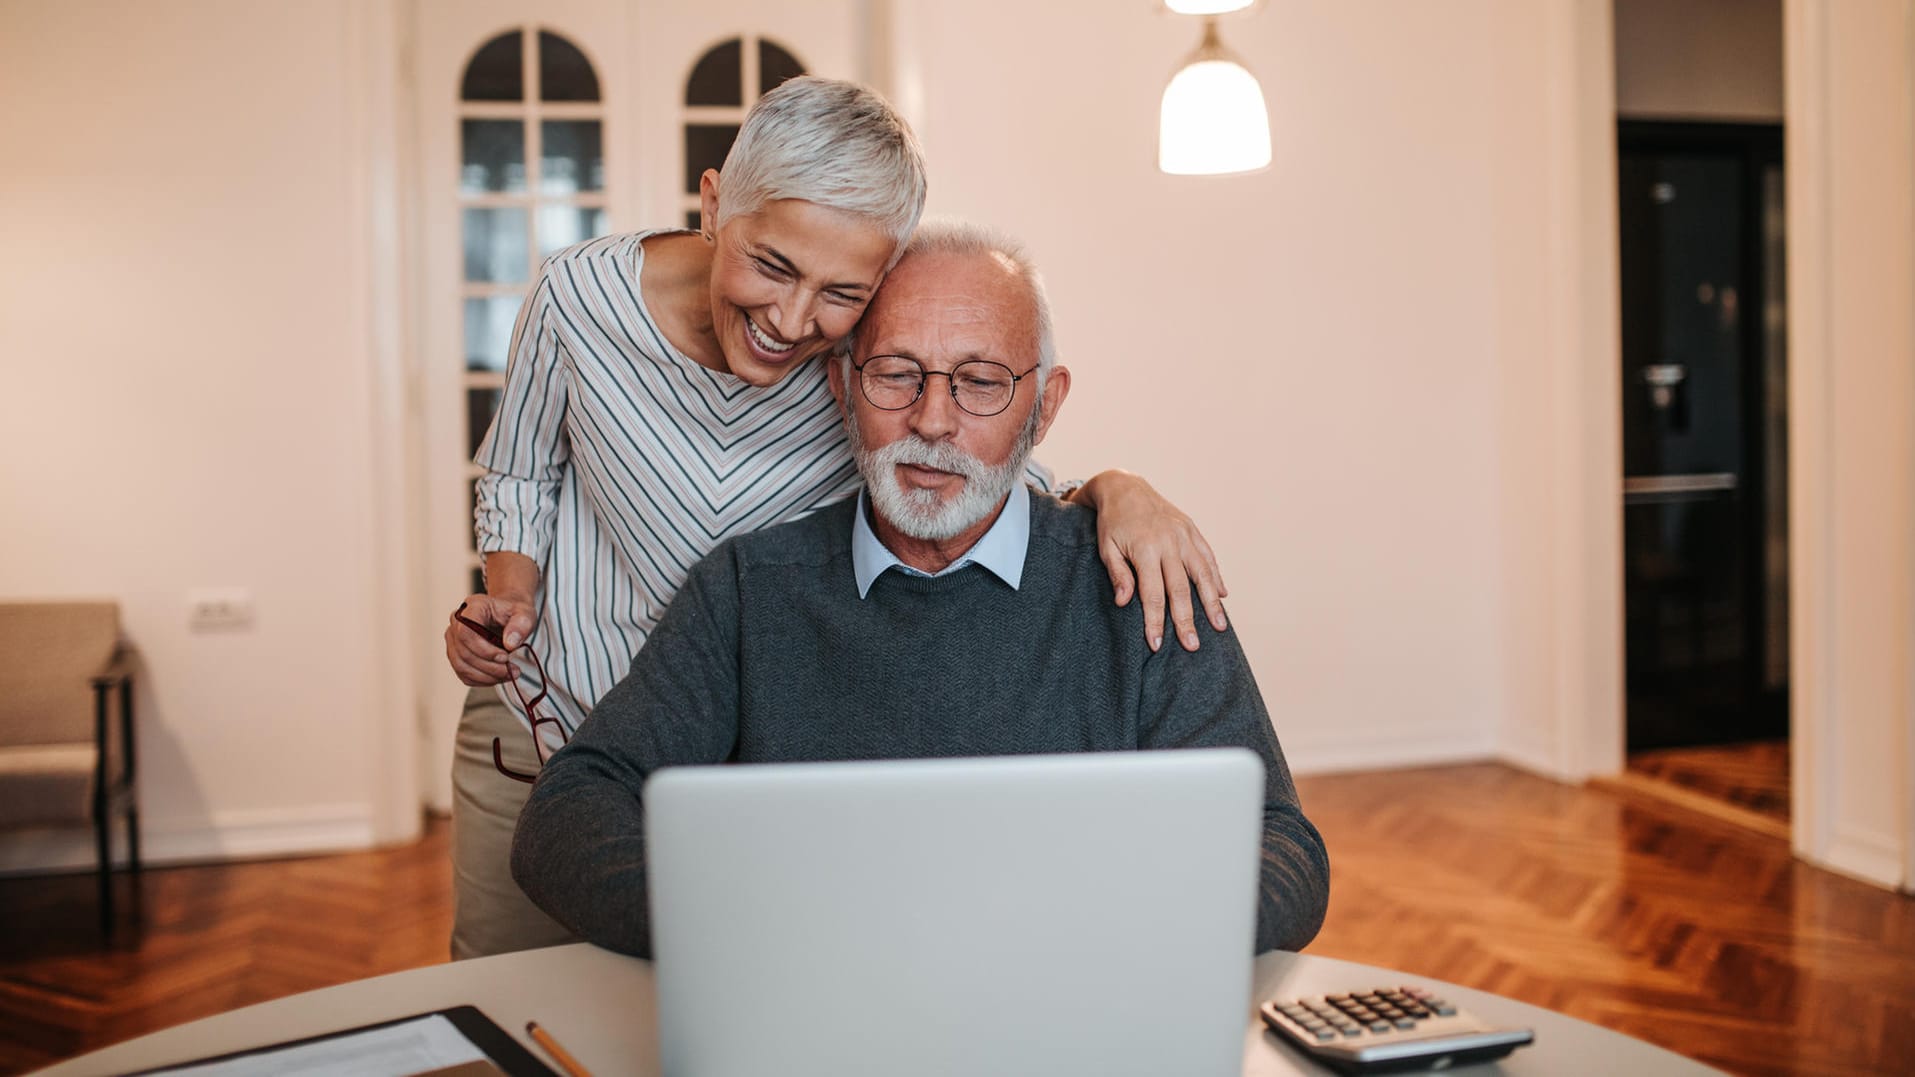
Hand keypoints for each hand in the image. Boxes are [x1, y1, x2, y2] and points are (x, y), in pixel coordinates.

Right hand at [444, 593, 536, 686]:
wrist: (507, 615)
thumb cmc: (514, 613)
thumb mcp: (525, 614)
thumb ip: (521, 625)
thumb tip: (510, 644)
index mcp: (472, 607)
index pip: (466, 632)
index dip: (484, 650)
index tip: (505, 657)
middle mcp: (457, 622)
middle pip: (464, 652)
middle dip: (490, 667)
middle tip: (513, 670)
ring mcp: (453, 639)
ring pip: (461, 666)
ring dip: (486, 676)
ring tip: (508, 675)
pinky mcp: (455, 654)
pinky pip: (463, 674)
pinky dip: (481, 680)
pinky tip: (498, 677)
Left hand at [1076, 470, 1227, 652]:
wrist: (1125, 487)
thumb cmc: (1112, 522)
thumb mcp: (1106, 547)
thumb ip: (1118, 574)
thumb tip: (1125, 603)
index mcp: (1145, 549)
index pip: (1152, 594)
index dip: (1155, 621)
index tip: (1157, 644)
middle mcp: (1169, 542)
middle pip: (1181, 589)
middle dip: (1186, 620)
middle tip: (1192, 646)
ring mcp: (1183, 535)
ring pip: (1202, 573)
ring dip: (1212, 602)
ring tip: (1220, 627)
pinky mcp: (1191, 529)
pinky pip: (1208, 556)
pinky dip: (1216, 576)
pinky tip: (1223, 596)